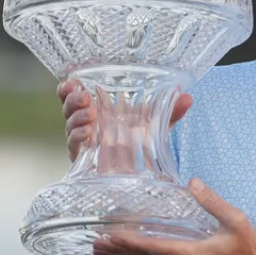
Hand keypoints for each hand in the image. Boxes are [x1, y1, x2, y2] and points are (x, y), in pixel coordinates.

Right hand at [57, 80, 193, 161]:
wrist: (140, 175)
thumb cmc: (141, 142)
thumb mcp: (157, 125)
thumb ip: (171, 111)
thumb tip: (187, 96)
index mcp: (98, 109)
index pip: (75, 94)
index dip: (69, 87)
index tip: (73, 80)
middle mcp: (87, 123)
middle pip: (68, 106)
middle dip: (73, 99)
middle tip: (85, 96)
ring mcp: (84, 140)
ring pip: (69, 124)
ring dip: (76, 116)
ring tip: (91, 113)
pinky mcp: (83, 158)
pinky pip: (73, 145)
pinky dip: (78, 136)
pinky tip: (88, 132)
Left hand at [92, 178, 255, 254]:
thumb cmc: (245, 247)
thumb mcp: (234, 220)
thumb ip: (212, 202)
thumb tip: (193, 182)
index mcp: (192, 254)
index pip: (155, 248)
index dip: (133, 242)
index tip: (113, 235)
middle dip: (119, 250)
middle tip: (95, 243)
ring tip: (101, 250)